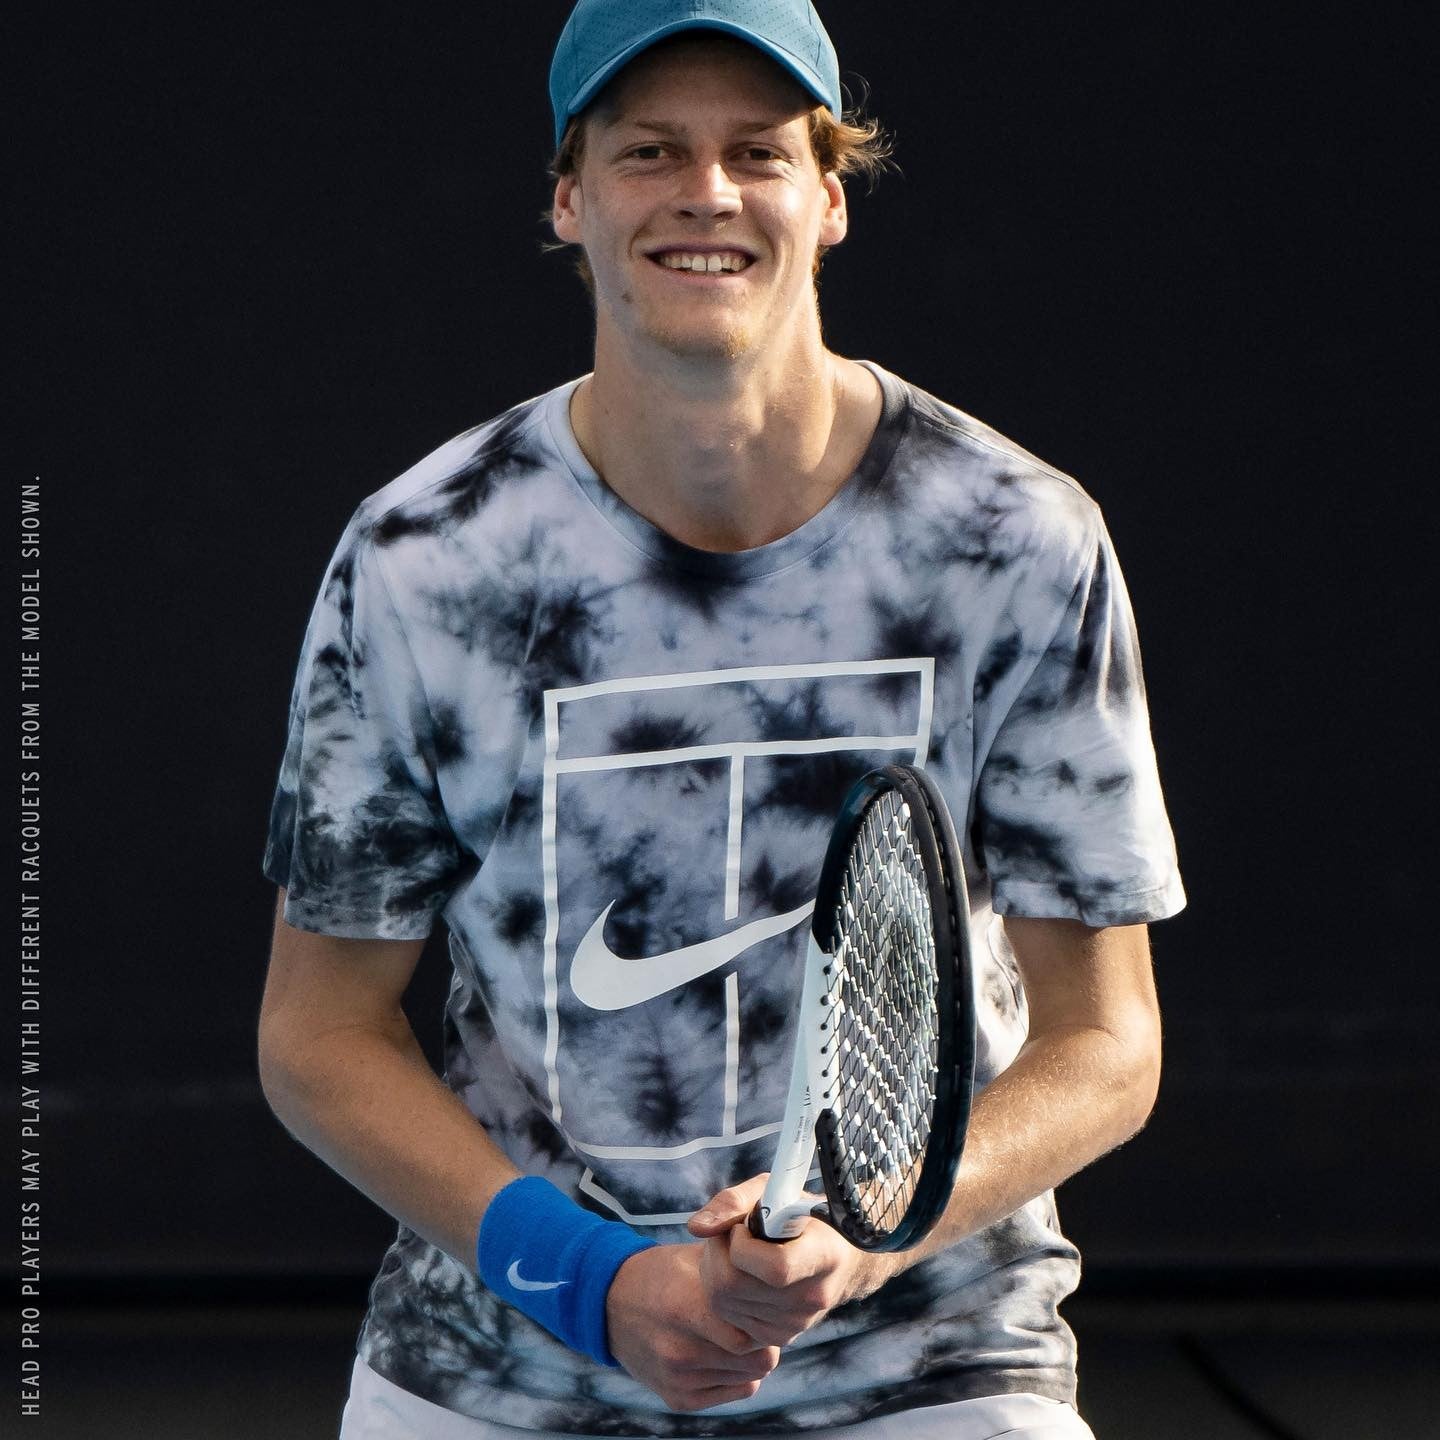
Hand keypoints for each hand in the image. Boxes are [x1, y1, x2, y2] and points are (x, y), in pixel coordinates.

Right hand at [606, 1243, 780, 1411]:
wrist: (610, 1304)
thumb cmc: (661, 1274)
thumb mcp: (695, 1258)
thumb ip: (735, 1270)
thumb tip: (777, 1277)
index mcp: (686, 1308)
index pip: (756, 1333)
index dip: (769, 1318)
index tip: (768, 1305)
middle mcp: (681, 1350)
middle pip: (760, 1359)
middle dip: (766, 1339)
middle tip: (758, 1319)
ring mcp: (678, 1379)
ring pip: (750, 1377)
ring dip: (751, 1356)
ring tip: (737, 1332)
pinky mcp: (677, 1399)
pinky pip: (734, 1391)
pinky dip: (737, 1374)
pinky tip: (723, 1350)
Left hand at [686, 1176, 900, 1346]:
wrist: (840, 1256)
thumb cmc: (803, 1214)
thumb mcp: (775, 1191)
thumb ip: (733, 1202)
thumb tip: (696, 1227)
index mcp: (824, 1256)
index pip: (775, 1268)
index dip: (743, 1246)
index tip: (742, 1227)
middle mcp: (813, 1297)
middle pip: (735, 1287)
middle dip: (717, 1253)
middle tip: (729, 1234)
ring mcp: (796, 1324)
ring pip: (723, 1303)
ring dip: (716, 1270)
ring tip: (735, 1251)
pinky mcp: (779, 1338)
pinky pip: (728, 1319)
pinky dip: (723, 1293)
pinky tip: (739, 1273)